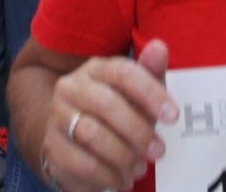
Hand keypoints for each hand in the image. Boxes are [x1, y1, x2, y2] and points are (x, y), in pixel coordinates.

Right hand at [42, 40, 176, 191]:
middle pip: (106, 103)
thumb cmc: (118, 113)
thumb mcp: (138, 95)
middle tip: (158, 150)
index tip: (173, 116)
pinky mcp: (51, 146)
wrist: (77, 141)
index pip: (123, 73)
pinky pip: (80, 162)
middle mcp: (71, 87)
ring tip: (139, 167)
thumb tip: (160, 46)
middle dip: (137, 130)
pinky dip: (107, 174)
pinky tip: (121, 178)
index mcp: (96, 68)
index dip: (150, 93)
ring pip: (91, 134)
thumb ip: (150, 73)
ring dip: (122, 155)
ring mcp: (57, 116)